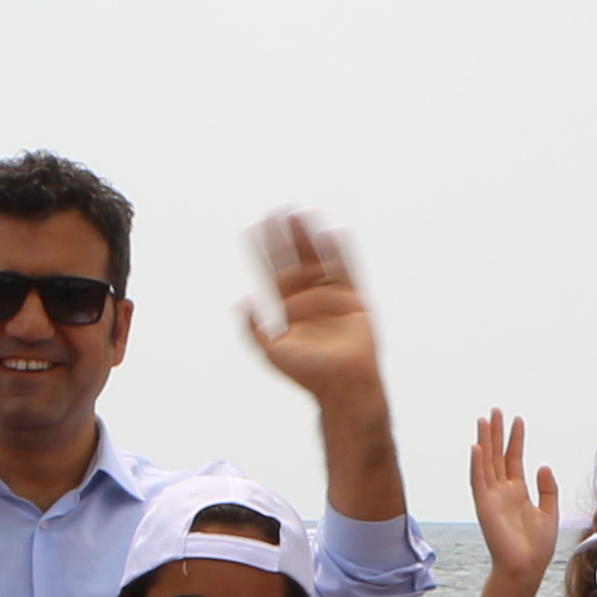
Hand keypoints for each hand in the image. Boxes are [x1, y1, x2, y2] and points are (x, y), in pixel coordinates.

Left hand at [241, 211, 388, 415]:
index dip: (263, 252)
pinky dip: (341, 253)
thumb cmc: (308, 374)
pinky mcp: (355, 299)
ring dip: (309, 237)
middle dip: (286, 237)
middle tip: (278, 211)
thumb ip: (254, 330)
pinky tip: (334, 233)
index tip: (253, 229)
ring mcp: (333, 296)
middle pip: (296, 260)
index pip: (273, 273)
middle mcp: (310, 298)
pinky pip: (347, 270)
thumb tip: (241, 303)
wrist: (343, 384)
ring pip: (319, 259)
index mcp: (290, 309)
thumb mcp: (272, 352)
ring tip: (300, 214)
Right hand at [467, 410, 560, 586]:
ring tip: (485, 420)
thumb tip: (544, 467)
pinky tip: (477, 447)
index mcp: (517, 492)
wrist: (526, 567)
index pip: (514, 458)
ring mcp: (491, 497)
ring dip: (484, 442)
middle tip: (495, 411)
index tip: (517, 420)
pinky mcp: (484, 506)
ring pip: (486, 463)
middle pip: (497, 455)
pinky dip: (477, 465)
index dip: (515, 439)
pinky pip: (478, 481)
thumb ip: (548, 489)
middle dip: (496, 433)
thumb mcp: (550, 512)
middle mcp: (502, 491)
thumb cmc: (537, 547)